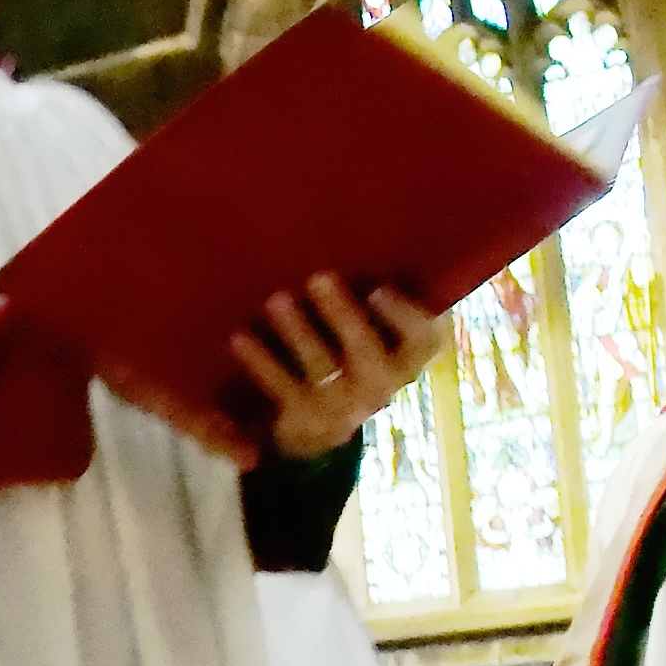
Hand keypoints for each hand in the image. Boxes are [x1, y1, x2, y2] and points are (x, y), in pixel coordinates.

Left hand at [233, 275, 449, 460]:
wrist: (320, 429)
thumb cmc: (349, 354)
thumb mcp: (373, 332)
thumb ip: (373, 302)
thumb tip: (356, 237)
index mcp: (407, 358)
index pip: (424, 338)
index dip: (405, 316)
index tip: (378, 290)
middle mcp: (382, 384)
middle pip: (367, 350)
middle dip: (342, 314)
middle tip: (318, 278)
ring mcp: (344, 406)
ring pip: (323, 368)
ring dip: (298, 332)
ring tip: (276, 300)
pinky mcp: (306, 420)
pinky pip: (283, 388)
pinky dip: (261, 361)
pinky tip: (241, 337)